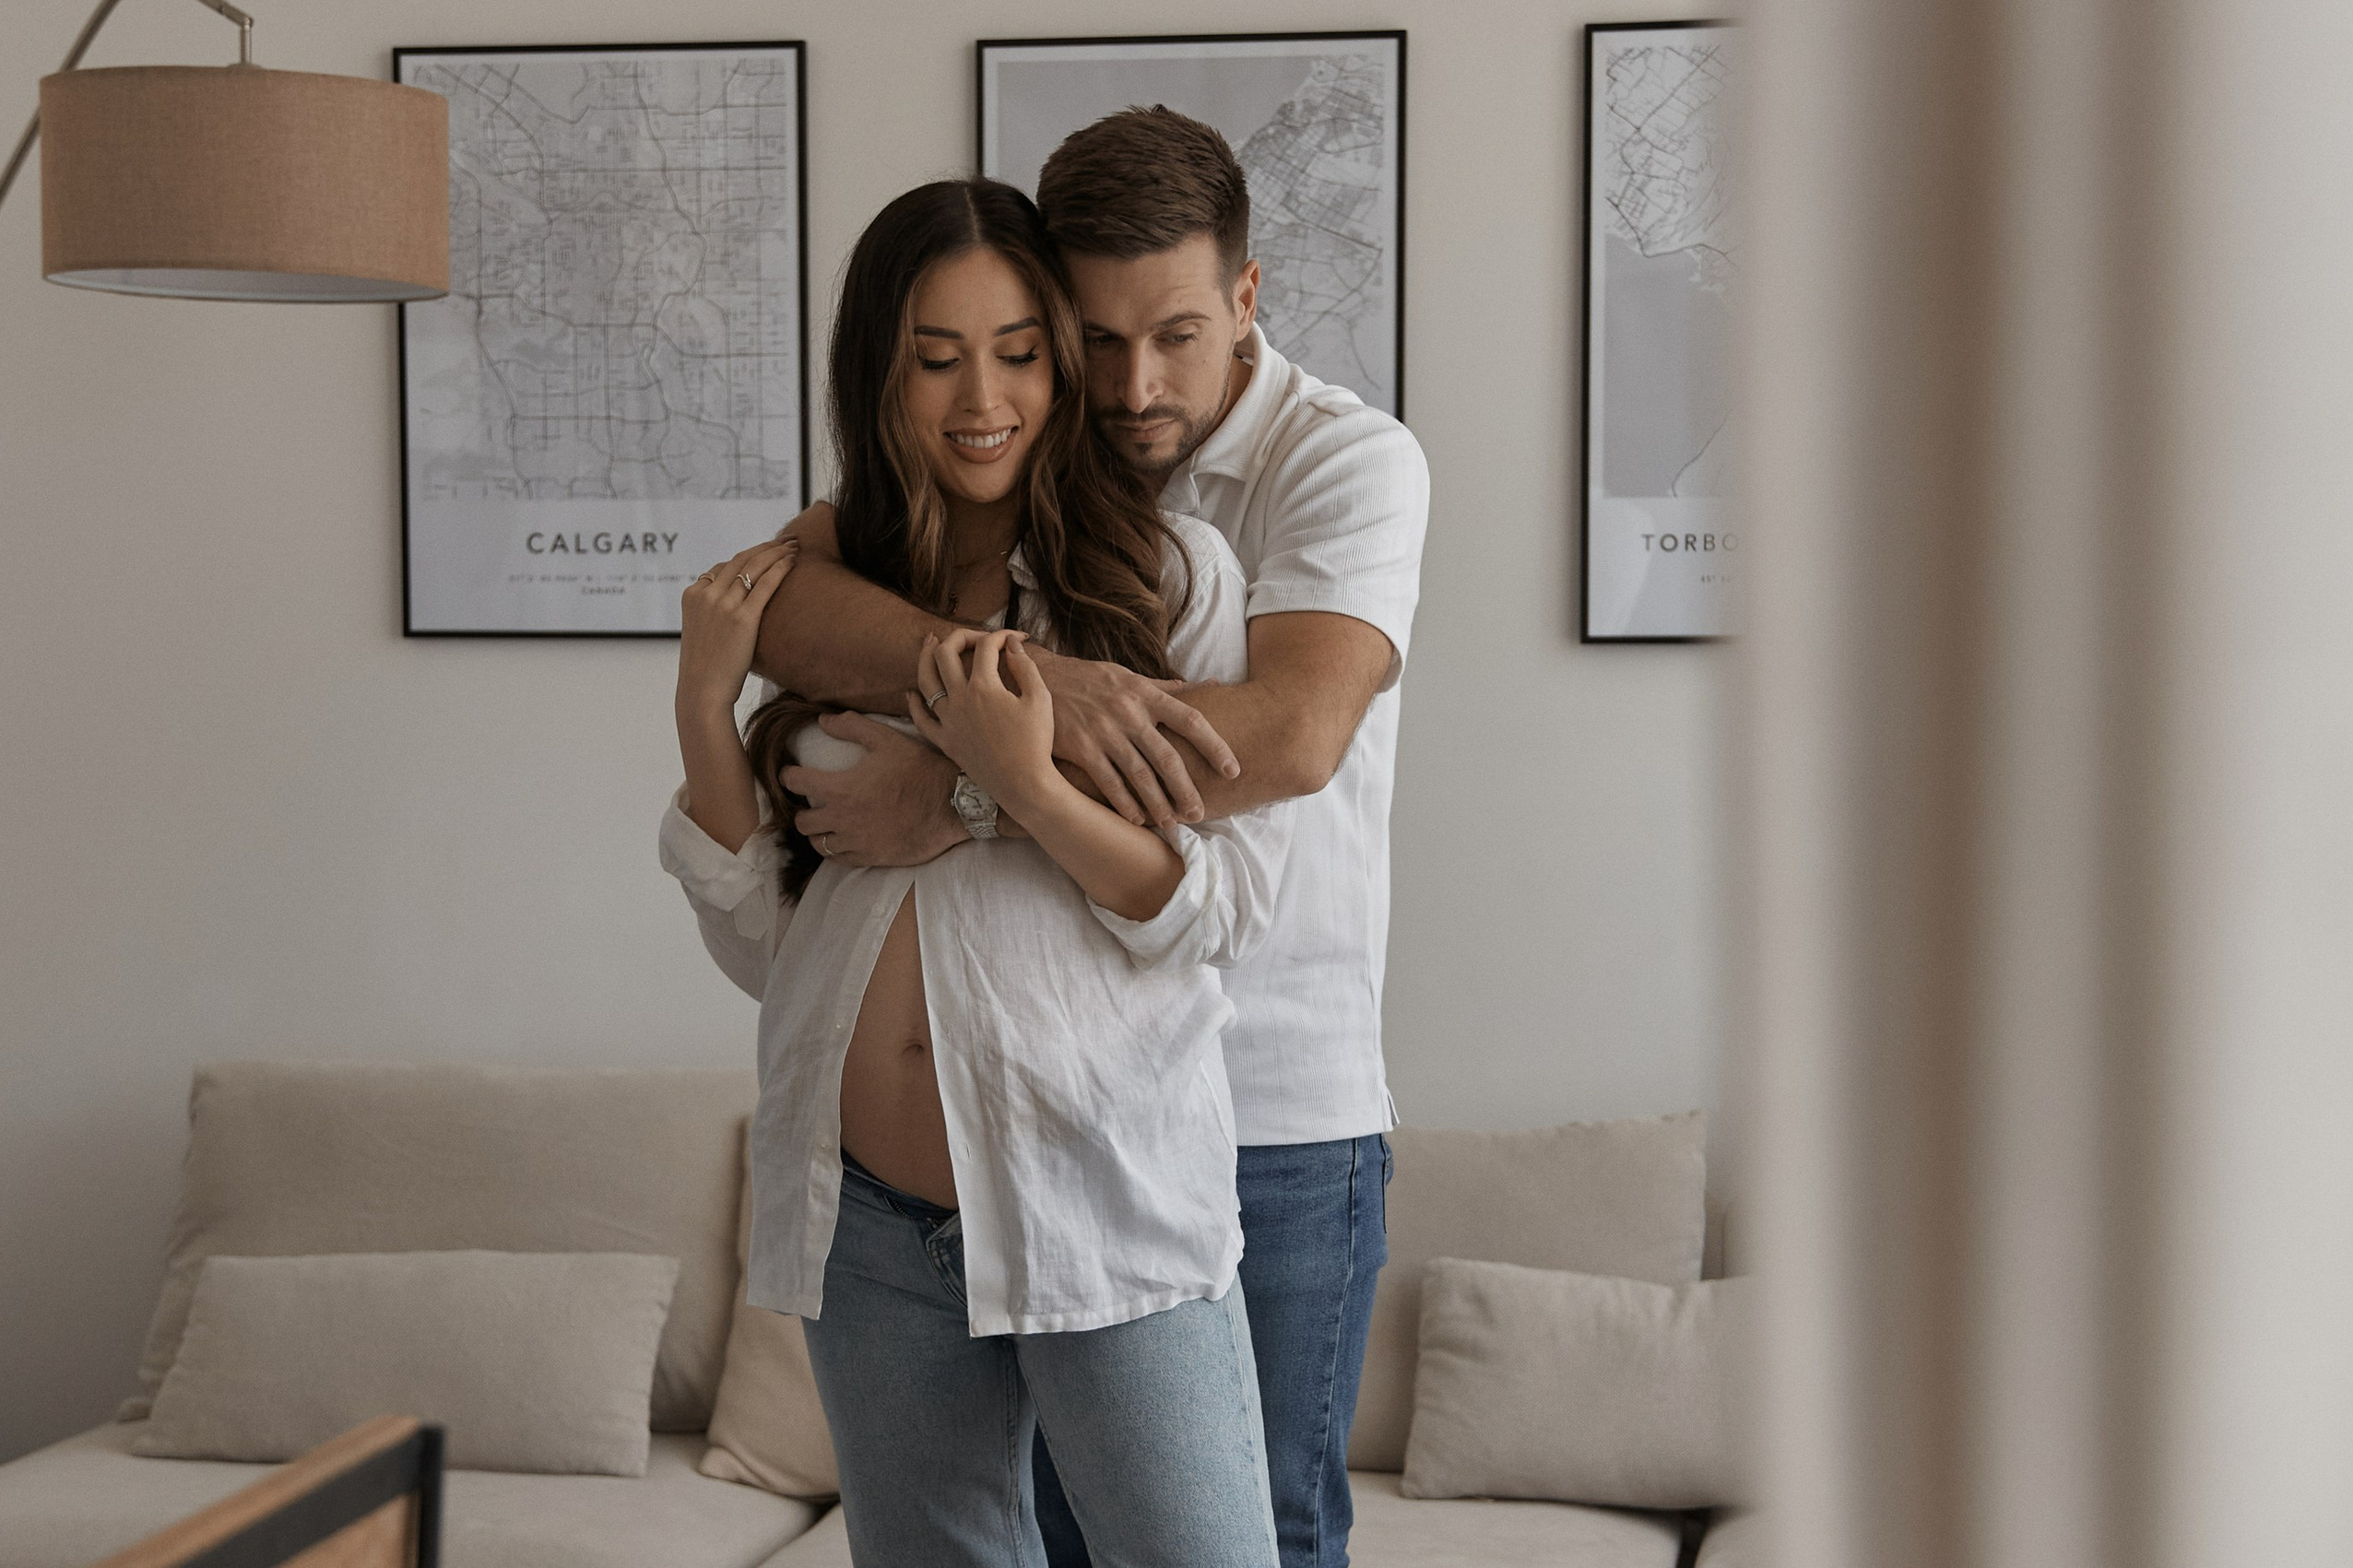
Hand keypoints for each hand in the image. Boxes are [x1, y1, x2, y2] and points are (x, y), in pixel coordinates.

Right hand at [678, 539, 798, 715]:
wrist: (702, 692)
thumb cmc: (707, 668)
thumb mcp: (702, 632)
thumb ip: (713, 612)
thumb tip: (735, 607)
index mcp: (692, 595)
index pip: (723, 567)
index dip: (747, 557)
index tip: (765, 551)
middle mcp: (706, 595)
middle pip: (740, 560)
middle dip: (765, 547)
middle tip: (785, 539)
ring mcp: (722, 605)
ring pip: (754, 567)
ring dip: (776, 551)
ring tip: (794, 545)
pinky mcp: (742, 618)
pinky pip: (765, 584)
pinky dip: (781, 568)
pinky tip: (793, 561)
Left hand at [781, 713, 965, 866]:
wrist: (951, 806)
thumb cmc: (919, 770)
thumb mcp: (887, 740)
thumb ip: (852, 727)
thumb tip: (823, 720)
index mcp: (841, 790)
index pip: (796, 783)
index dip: (788, 775)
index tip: (791, 773)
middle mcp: (843, 820)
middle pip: (802, 822)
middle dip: (801, 810)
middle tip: (811, 802)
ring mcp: (856, 843)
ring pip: (819, 844)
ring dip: (817, 832)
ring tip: (826, 822)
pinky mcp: (871, 858)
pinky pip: (840, 859)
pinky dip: (837, 849)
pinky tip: (845, 837)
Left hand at [907, 629, 1057, 811]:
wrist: (1024, 784)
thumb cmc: (1036, 743)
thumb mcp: (1040, 698)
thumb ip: (1025, 666)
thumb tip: (1012, 644)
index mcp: (984, 687)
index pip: (986, 646)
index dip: (1002, 635)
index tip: (1015, 638)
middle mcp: (960, 700)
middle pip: (945, 653)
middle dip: (959, 636)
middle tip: (974, 636)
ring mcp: (948, 721)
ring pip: (925, 681)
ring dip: (925, 657)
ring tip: (930, 642)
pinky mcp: (945, 741)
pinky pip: (921, 720)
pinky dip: (914, 703)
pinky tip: (912, 693)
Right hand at [1026, 647, 1238, 826]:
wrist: (1036, 679)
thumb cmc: (1090, 679)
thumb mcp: (1129, 676)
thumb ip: (1169, 688)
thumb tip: (1213, 686)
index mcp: (1145, 694)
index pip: (1191, 718)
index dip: (1214, 746)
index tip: (1232, 770)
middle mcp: (1129, 713)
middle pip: (1167, 757)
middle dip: (1186, 789)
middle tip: (1200, 813)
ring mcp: (1104, 731)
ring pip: (1139, 775)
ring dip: (1158, 804)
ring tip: (1172, 823)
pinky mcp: (1081, 748)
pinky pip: (1108, 782)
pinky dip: (1124, 803)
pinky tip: (1137, 819)